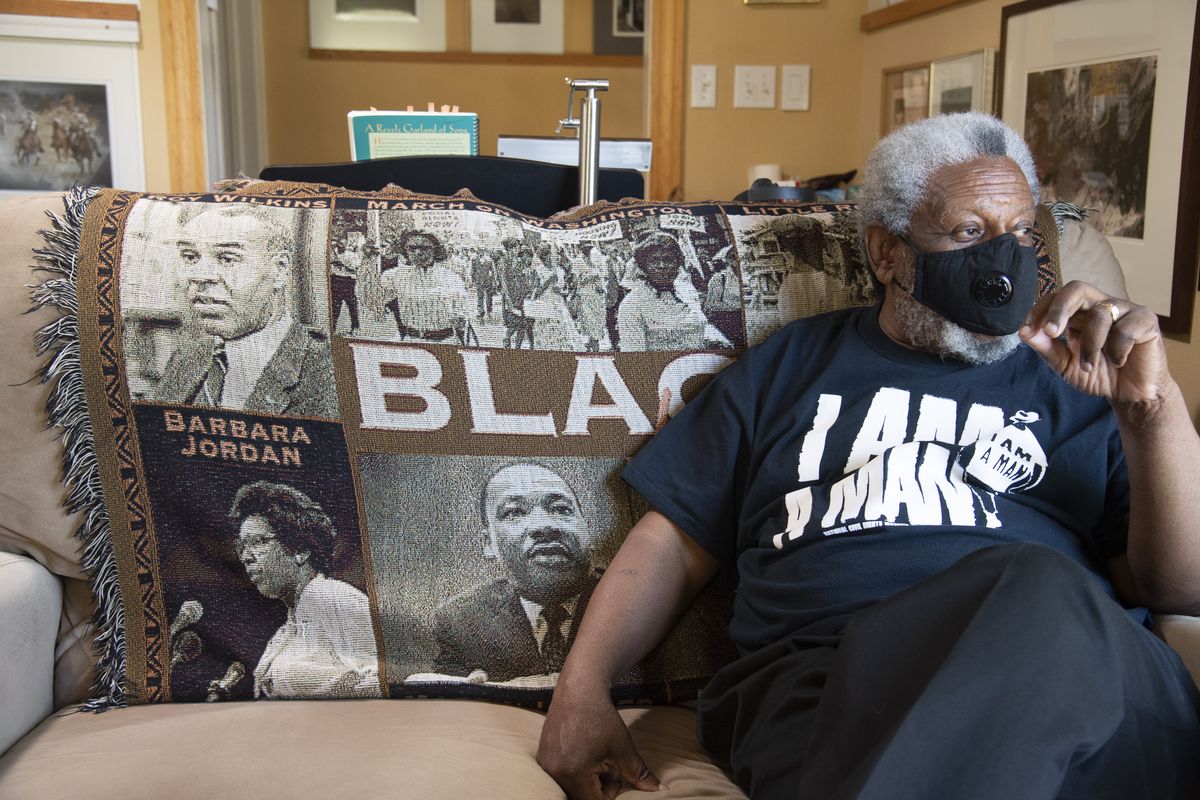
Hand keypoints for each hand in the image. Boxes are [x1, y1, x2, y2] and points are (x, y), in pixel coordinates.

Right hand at [537, 682, 662, 799]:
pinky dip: (576, 770)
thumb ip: (638, 773)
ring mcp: (545, 764)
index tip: (617, 773)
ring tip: (597, 756)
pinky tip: (584, 751)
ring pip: (571, 786)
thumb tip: (658, 788)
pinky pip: (561, 775)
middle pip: (581, 796)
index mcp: (573, 772)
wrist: (578, 689)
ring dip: (587, 779)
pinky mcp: (542, 756)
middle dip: (599, 786)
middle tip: (609, 763)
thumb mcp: (622, 746)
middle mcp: (553, 772)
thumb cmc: (600, 716)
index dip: (611, 793)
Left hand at [1019, 281, 1171, 406]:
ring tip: (1088, 366)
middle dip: (1059, 309)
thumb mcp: (1065, 365)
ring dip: (1089, 345)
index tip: (1027, 330)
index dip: (1039, 310)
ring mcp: (1125, 310)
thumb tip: (1023, 332)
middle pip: (1077, 289)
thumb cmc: (1098, 375)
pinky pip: (1126, 329)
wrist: (1130, 395)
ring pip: (1100, 314)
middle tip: (1050, 332)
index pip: (1056, 298)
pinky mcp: (1146, 321)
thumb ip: (1046, 348)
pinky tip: (1118, 362)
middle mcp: (1100, 306)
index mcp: (1079, 313)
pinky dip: (1117, 350)